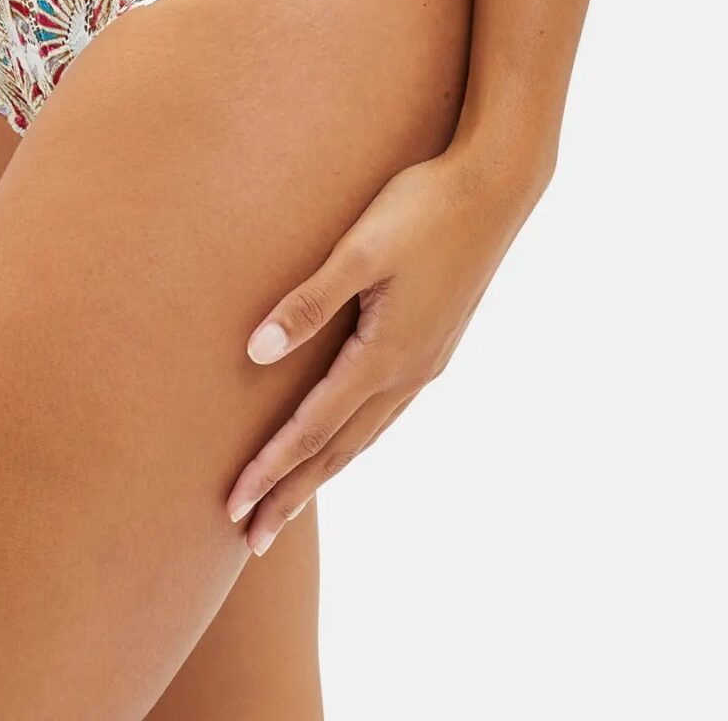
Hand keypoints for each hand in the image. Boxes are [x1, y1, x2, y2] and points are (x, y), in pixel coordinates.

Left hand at [225, 140, 550, 553]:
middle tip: (250, 540)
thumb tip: (255, 353)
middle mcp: (406, 373)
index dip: (270, 469)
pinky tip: (347, 439)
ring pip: (364, 436)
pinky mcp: (434, 346)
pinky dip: (355, 440)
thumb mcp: (360, 249)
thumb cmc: (422, 207)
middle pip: (337, 451)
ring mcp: (425, 364)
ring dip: (323, 472)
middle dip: (292, 493)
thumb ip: (308, 302)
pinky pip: (385, 413)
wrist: (495, 188)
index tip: (233, 508)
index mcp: (384, 356)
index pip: (313, 429)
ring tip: (289, 502)